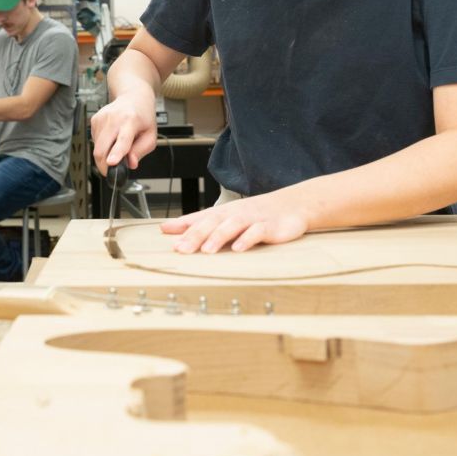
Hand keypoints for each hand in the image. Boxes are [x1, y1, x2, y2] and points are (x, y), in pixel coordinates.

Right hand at [90, 91, 157, 173]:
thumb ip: (141, 151)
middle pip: (102, 148)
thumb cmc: (143, 116)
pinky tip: (111, 138)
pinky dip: (102, 146)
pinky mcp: (94, 119)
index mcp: (131, 120)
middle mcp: (114, 118)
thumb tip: (130, 163)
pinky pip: (94, 141)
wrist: (134, 97)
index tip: (111, 163)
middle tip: (111, 171)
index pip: (122, 139)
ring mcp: (102, 118)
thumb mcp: (150, 135)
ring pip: (96, 148)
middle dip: (104, 165)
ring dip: (105, 154)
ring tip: (117, 146)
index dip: (116, 153)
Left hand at [160, 192, 309, 253]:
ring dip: (218, 237)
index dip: (183, 225)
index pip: (199, 218)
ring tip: (206, 250)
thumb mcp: (224, 217)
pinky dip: (247, 239)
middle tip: (181, 249)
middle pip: (212, 222)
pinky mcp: (270, 227)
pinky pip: (257, 232)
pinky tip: (238, 249)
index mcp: (223, 213)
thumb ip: (197, 223)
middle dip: (195, 235)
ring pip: (232, 225)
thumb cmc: (254, 214)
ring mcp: (252, 219)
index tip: (165, 233)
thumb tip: (167, 229)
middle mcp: (235, 214)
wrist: (292, 205)